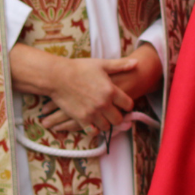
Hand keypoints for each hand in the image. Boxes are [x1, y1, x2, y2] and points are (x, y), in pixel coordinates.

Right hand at [42, 44, 162, 132]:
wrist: (57, 76)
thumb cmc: (79, 68)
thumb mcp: (101, 64)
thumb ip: (120, 65)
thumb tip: (136, 63)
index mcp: (111, 90)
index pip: (128, 104)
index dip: (127, 105)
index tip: (124, 104)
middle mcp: (104, 103)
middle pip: (119, 119)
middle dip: (118, 116)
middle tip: (114, 113)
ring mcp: (92, 113)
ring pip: (106, 127)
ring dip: (106, 123)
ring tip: (103, 117)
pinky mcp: (81, 119)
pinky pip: (93, 131)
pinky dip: (94, 129)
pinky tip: (93, 123)